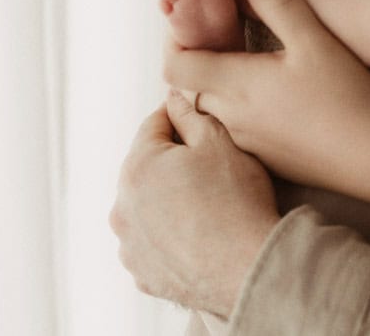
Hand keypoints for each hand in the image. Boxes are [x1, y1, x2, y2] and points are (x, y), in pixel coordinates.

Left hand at [110, 92, 277, 316]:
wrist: (247, 265)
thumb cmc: (236, 199)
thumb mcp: (220, 141)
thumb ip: (192, 113)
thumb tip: (174, 96)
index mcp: (137, 166)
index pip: (154, 124)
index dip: (180, 114)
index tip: (202, 117)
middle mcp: (122, 206)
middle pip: (146, 167)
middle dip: (173, 160)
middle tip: (212, 163)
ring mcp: (129, 243)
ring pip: (146, 207)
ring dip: (167, 198)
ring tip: (206, 202)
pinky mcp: (142, 272)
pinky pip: (152, 243)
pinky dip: (169, 235)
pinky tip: (199, 233)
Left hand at [162, 0, 369, 192]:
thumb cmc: (345, 95)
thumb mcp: (315, 39)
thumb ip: (279, 3)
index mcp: (236, 84)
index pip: (175, 66)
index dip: (174, 42)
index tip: (193, 26)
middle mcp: (231, 118)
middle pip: (191, 89)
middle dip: (200, 63)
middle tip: (225, 40)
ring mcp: (247, 143)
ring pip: (214, 112)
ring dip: (220, 89)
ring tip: (250, 68)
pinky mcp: (266, 160)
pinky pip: (237, 133)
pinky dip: (241, 112)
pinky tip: (275, 101)